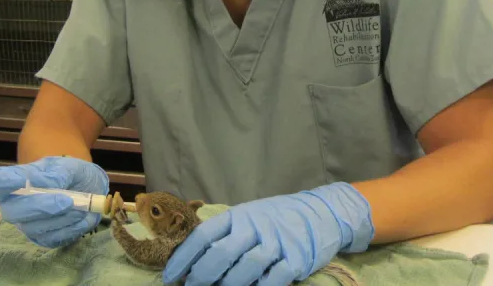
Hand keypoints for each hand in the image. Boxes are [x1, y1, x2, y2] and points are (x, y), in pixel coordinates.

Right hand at [0, 156, 108, 247]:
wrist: (90, 190)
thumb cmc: (71, 174)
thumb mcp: (67, 166)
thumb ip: (56, 174)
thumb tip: (47, 185)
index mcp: (12, 180)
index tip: (15, 180)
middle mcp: (13, 204)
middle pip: (11, 212)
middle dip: (40, 207)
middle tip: (67, 200)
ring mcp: (26, 224)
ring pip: (34, 228)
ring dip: (62, 217)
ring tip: (80, 205)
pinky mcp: (42, 239)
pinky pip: (52, 239)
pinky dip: (71, 227)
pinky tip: (80, 216)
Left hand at [162, 182, 373, 285]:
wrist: (322, 213)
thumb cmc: (277, 220)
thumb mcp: (249, 218)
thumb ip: (226, 236)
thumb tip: (193, 264)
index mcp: (239, 215)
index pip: (205, 235)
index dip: (184, 257)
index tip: (170, 277)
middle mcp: (257, 226)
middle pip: (222, 252)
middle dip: (203, 275)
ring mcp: (278, 242)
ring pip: (246, 267)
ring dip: (229, 284)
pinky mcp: (297, 259)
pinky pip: (274, 280)